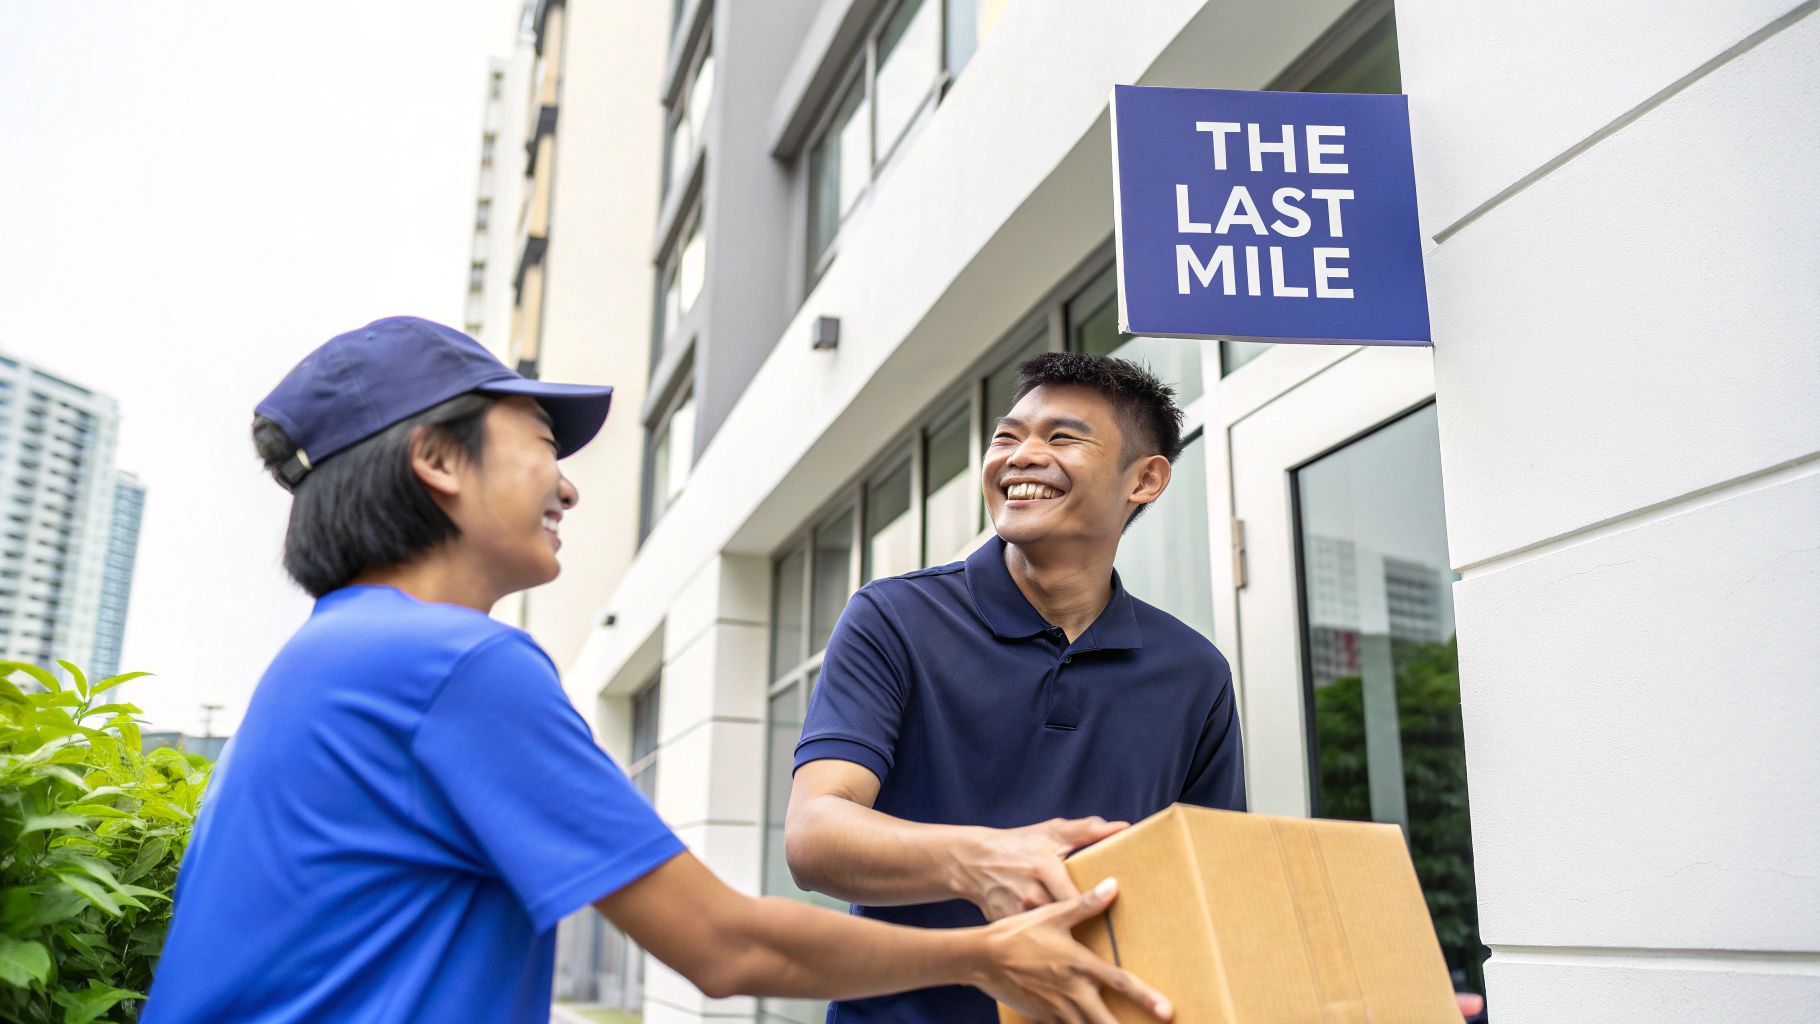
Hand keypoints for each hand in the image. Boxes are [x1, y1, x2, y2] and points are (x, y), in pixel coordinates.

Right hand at [952, 816, 1128, 920]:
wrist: (973, 860)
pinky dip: (1041, 935)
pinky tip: (1047, 934)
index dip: (1097, 906)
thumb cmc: (1019, 844)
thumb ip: (1087, 830)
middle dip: (1082, 923)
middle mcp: (1029, 891)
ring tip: (1077, 931)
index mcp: (1043, 866)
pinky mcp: (1004, 924)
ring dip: (1063, 931)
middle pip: (1066, 917)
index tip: (1114, 912)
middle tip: (1104, 930)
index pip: (1079, 897)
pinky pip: (1031, 934)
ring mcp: (1015, 911)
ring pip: (1050, 930)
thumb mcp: (1051, 833)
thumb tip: (1122, 827)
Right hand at [970, 878, 1172, 1023]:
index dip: (1146, 998)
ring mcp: (1058, 1008)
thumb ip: (1086, 904)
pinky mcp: (1044, 1016)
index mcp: (1079, 964)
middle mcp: (1072, 991)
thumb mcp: (1053, 914)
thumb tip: (1113, 886)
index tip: (1167, 1011)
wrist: (982, 957)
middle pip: (1107, 1021)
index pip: (1120, 983)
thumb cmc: (1019, 933)